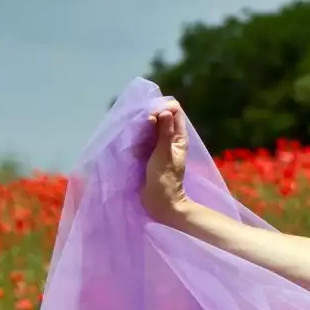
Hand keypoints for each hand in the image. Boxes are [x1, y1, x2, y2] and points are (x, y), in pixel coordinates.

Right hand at [142, 99, 189, 218]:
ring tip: (133, 128)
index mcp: (179, 137)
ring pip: (152, 127)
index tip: (151, 114)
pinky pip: (144, 138)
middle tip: (139, 120)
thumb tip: (165, 110)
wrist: (160, 202)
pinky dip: (138, 135)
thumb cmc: (164, 178)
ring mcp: (159, 146)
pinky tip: (131, 137)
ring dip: (143, 125)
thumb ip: (164, 132)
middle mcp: (170, 139)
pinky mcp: (149, 154)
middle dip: (151, 114)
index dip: (163, 107)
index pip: (174, 111)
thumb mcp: (164, 153)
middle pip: (162, 117)